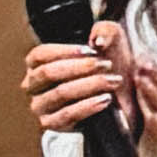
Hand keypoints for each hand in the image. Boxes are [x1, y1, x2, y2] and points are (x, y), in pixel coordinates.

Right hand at [19, 20, 133, 137]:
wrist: (122, 99)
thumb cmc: (108, 67)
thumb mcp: (110, 43)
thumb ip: (106, 32)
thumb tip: (97, 40)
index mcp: (38, 64)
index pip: (39, 55)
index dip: (64, 51)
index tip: (92, 50)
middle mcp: (34, 86)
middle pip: (48, 73)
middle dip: (80, 68)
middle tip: (107, 64)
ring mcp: (41, 106)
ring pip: (60, 93)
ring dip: (90, 85)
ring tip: (112, 81)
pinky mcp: (52, 124)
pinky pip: (67, 115)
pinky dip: (88, 106)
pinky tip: (105, 100)